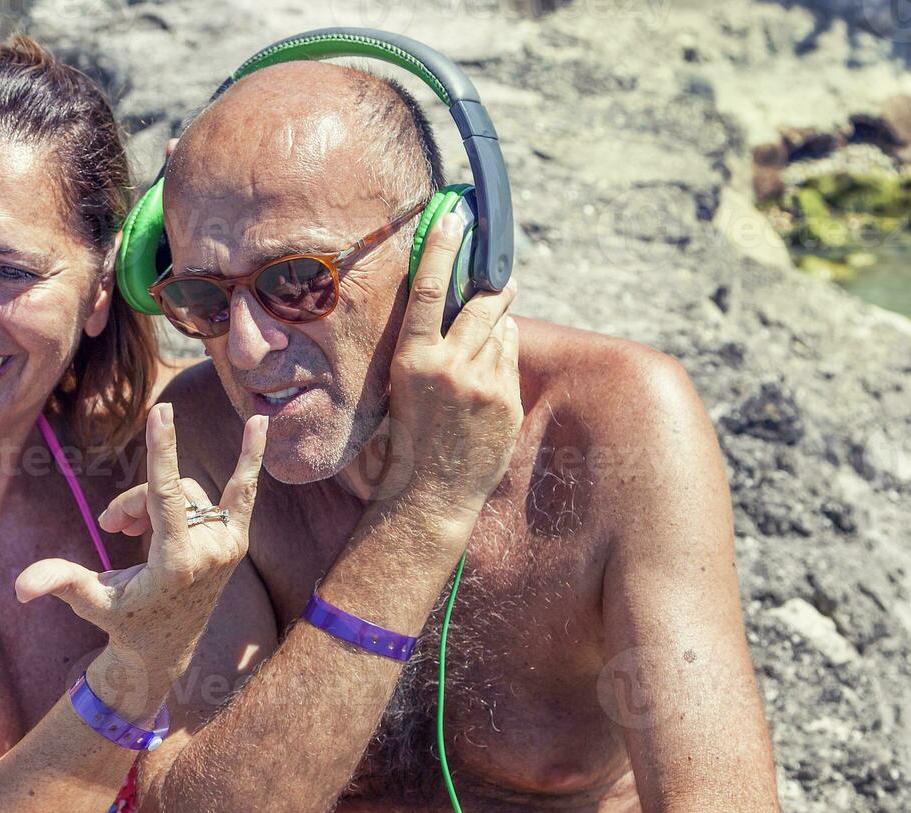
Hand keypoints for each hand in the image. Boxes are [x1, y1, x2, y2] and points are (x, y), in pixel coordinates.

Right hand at [16, 405, 266, 673]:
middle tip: (110, 525)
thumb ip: (60, 583)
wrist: (165, 647)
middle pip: (168, 493)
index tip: (163, 410)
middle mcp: (210, 552)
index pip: (168, 496)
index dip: (162, 451)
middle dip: (133, 503)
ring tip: (131, 529)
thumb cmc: (123, 621)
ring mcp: (228, 545)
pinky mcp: (235, 539)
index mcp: (177, 565)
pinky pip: (243, 492)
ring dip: (155, 502)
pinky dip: (250, 458)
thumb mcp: (90, 602)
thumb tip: (20, 587)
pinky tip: (259, 422)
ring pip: (187, 492)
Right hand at [383, 212, 521, 518]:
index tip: (454, 218)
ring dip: (498, 324)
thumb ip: (425, 349)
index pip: (426, 291)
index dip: (441, 249)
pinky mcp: (508, 402)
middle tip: (498, 278)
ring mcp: (484, 385)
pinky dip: (503, 355)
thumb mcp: (401, 387)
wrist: (430, 494)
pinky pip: (511, 360)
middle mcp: (450, 368)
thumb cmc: (406, 439)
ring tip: (489, 333)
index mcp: (412, 361)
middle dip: (493, 287)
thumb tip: (449, 308)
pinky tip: (489, 371)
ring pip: (502, 330)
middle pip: (481, 303)